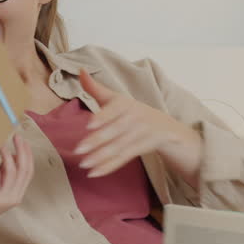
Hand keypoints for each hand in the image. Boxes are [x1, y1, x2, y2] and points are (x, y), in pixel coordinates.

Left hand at [0, 133, 33, 235]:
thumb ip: (3, 175)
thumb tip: (10, 155)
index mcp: (17, 195)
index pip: (29, 172)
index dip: (28, 155)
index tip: (24, 141)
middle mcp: (14, 197)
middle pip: (24, 170)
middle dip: (22, 151)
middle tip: (16, 136)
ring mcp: (4, 199)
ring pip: (12, 172)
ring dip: (7, 155)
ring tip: (1, 142)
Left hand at [74, 69, 201, 179]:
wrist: (165, 126)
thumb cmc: (131, 111)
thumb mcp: (116, 98)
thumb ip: (96, 88)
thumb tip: (80, 70)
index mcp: (125, 104)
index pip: (113, 110)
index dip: (102, 117)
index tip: (89, 125)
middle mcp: (134, 118)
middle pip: (114, 130)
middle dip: (97, 140)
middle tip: (78, 149)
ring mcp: (140, 134)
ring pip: (118, 146)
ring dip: (101, 157)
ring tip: (84, 164)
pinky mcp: (142, 148)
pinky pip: (124, 158)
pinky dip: (109, 166)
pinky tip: (94, 173)